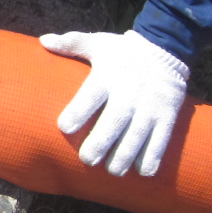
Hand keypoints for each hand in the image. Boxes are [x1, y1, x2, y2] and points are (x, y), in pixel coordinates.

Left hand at [39, 29, 188, 176]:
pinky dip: (151, 158)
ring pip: (137, 137)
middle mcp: (130, 93)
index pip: (91, 95)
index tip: (65, 127)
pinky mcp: (168, 116)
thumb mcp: (98, 43)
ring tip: (112, 170)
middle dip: (100, 144)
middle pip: (114, 122)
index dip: (77, 112)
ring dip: (124, 157)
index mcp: (108, 76)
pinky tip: (141, 171)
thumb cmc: (123, 52)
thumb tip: (43, 41)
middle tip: (87, 159)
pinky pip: (161, 141)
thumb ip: (71, 43)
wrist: (165, 51)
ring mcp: (150, 106)